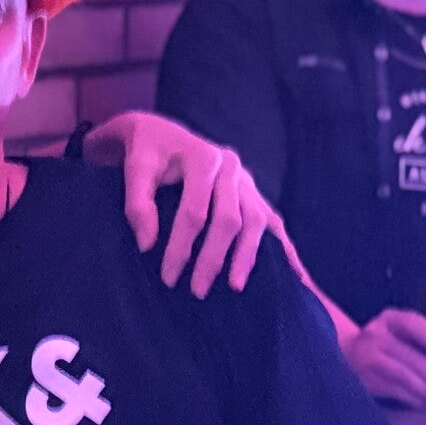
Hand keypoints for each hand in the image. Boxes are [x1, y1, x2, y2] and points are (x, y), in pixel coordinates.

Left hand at [88, 112, 281, 295]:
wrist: (160, 133)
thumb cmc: (145, 152)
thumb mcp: (134, 169)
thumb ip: (137, 204)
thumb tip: (147, 245)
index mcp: (204, 158)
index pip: (194, 213)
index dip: (181, 247)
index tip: (167, 277)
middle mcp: (231, 167)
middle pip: (230, 220)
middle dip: (214, 259)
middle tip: (197, 291)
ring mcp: (246, 180)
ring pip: (256, 221)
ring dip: (247, 257)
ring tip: (234, 287)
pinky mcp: (252, 191)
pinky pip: (270, 220)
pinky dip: (280, 246)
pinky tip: (291, 273)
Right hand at [344, 309, 425, 409]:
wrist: (347, 352)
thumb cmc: (390, 341)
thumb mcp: (403, 331)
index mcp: (390, 319)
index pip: (412, 324)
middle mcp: (374, 335)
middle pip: (407, 355)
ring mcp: (364, 357)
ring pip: (400, 375)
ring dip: (425, 390)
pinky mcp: (361, 377)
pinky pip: (391, 389)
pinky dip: (412, 398)